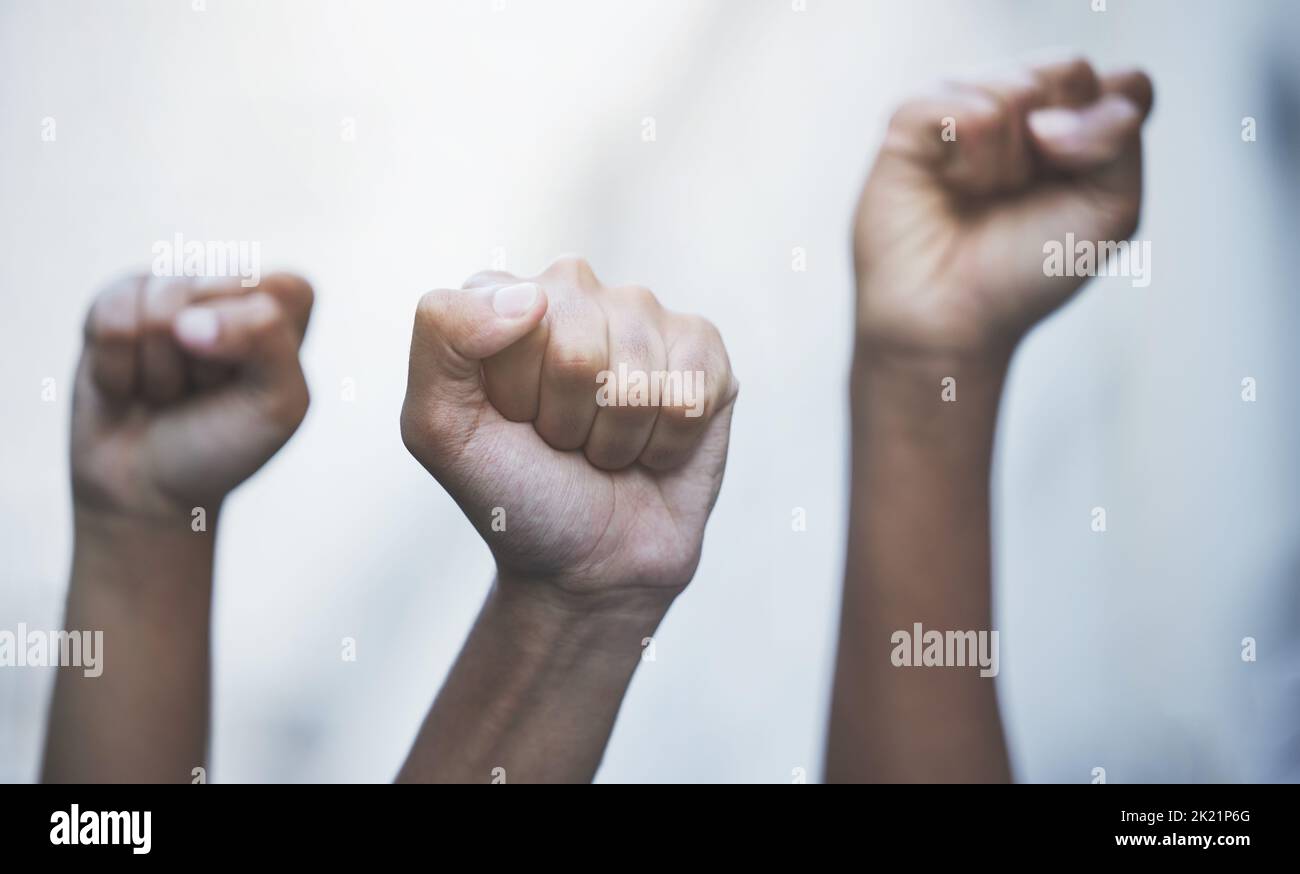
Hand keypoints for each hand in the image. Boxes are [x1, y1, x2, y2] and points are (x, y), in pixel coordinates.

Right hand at [71, 273, 313, 520]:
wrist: (148, 485)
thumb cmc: (226, 442)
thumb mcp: (279, 404)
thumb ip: (266, 339)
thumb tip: (187, 318)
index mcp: (284, 302)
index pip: (278, 288)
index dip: (255, 344)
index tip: (248, 380)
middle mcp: (226, 282)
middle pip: (210, 290)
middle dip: (203, 359)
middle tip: (203, 388)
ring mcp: (167, 287)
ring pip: (157, 306)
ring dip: (159, 369)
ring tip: (167, 389)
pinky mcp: (115, 301)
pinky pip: (112, 318)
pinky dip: (119, 369)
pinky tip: (129, 384)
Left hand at [400, 256, 737, 602]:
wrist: (589, 562)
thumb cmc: (514, 491)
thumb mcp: (439, 427)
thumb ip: (442, 335)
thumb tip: (531, 295)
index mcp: (502, 294)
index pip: (514, 322)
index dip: (516, 395)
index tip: (514, 421)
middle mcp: (575, 289)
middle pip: (579, 353)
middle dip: (568, 421)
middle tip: (562, 440)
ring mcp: (643, 314)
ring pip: (638, 379)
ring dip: (618, 439)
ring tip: (602, 446)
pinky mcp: (702, 350)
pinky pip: (694, 390)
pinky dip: (668, 442)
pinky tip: (652, 446)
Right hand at [853, 55, 1153, 359]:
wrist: (953, 320)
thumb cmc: (1026, 270)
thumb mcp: (1110, 211)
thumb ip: (1121, 138)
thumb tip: (1044, 117)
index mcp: (1076, 120)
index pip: (1127, 84)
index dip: (1111, 133)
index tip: (1080, 187)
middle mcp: (1021, 103)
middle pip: (1070, 70)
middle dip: (1060, 143)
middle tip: (1024, 193)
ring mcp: (964, 102)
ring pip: (1016, 86)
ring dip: (1009, 162)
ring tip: (981, 195)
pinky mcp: (912, 118)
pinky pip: (962, 104)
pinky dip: (968, 157)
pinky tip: (949, 185)